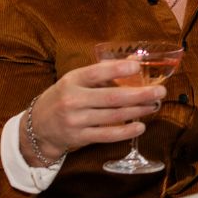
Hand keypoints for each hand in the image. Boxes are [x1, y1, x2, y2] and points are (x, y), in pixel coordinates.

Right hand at [20, 60, 167, 165]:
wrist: (38, 126)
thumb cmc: (64, 96)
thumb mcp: (77, 79)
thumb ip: (104, 71)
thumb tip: (135, 60)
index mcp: (72, 80)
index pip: (97, 72)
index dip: (118, 69)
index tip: (138, 67)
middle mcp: (73, 100)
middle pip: (112, 97)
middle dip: (140, 94)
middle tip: (160, 92)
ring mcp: (76, 121)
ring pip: (113, 116)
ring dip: (138, 111)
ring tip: (154, 105)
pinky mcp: (79, 138)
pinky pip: (107, 135)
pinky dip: (126, 131)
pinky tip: (141, 126)